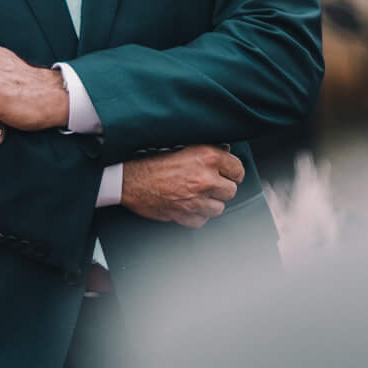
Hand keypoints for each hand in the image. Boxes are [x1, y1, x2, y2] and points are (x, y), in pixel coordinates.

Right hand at [121, 144, 244, 228]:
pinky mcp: (186, 216)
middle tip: (210, 183)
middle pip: (231, 191)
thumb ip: (206, 150)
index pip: (238, 169)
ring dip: (210, 202)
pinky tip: (188, 205)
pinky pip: (202, 220)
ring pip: (219, 208)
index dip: (232, 171)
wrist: (129, 180)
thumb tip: (225, 152)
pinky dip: (197, 215)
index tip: (228, 173)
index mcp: (207, 157)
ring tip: (197, 195)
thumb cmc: (150, 161)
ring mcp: (196, 200)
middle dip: (221, 188)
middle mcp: (205, 179)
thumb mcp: (180, 146)